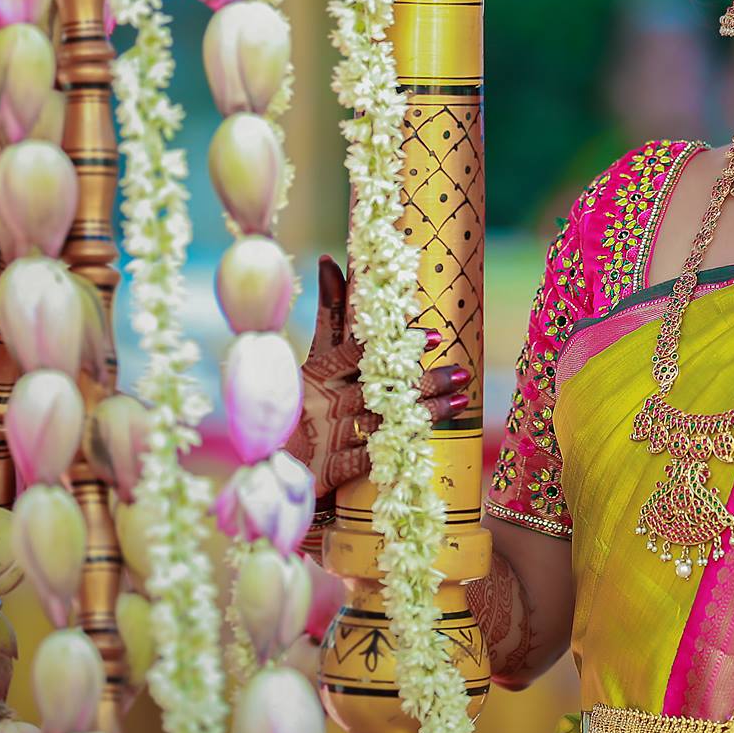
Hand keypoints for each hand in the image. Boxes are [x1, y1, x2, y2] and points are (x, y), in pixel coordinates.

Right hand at [286, 255, 471, 497]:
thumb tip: (332, 261)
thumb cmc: (303, 400)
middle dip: (422, 381)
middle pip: (378, 389)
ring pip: (382, 422)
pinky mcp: (330, 471)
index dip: (394, 343)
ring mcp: (325, 437)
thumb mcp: (313, 358)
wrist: (272, 461)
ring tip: (459, 398)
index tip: (432, 334)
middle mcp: (320, 402)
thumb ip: (329, 316)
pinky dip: (398, 448)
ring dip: (424, 412)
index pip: (356, 353)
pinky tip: (429, 439)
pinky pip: (370, 459)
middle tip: (460, 371)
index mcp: (314, 373)